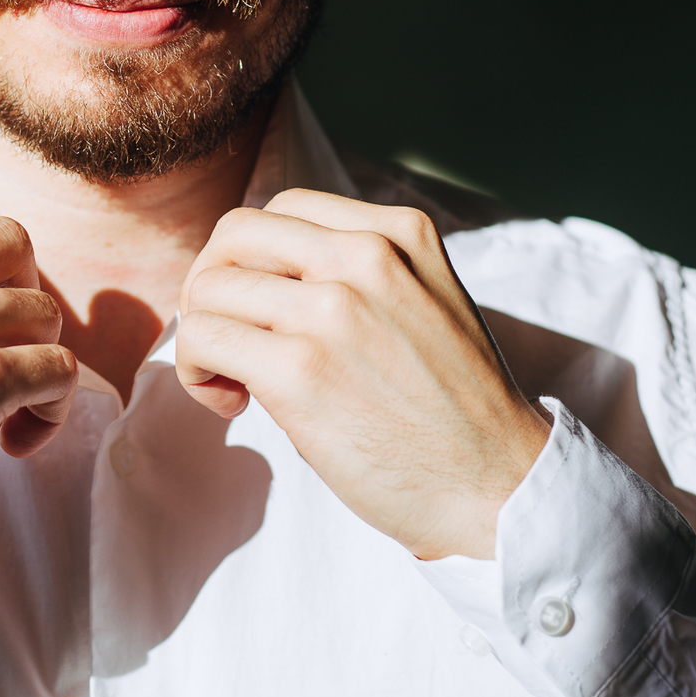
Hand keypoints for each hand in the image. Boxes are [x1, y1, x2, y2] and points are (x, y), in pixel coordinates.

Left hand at [176, 190, 548, 558]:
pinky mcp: (300, 370)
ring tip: (235, 381)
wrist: (498, 487)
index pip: (284, 209)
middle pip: (236, 235)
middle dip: (214, 284)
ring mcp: (333, 309)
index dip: (256, 260)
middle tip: (229, 340)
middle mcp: (367, 256)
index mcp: (400, 232)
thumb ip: (357, 271)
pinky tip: (233, 403)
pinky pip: (202, 338)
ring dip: (202, 334)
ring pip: (209, 287)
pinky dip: (197, 372)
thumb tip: (259, 274)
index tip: (267, 312)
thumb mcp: (423, 300)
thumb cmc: (451, 408)